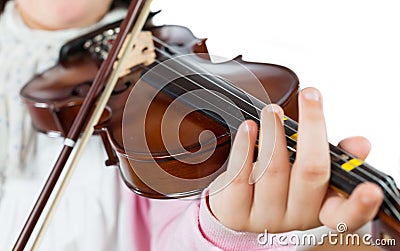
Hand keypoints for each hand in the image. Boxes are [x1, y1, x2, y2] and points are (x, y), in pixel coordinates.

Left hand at [208, 87, 383, 232]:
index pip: (347, 215)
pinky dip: (245, 147)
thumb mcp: (311, 173)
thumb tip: (360, 144)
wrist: (240, 205)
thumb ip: (336, 158)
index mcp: (321, 208)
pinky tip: (249, 128)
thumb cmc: (281, 185)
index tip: (370, 189)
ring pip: (272, 171)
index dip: (361, 205)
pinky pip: (240, 177)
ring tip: (272, 111)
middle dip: (312, 128)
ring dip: (273, 133)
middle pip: (310, 174)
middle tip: (309, 97)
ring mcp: (265, 218)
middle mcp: (296, 217)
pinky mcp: (236, 213)